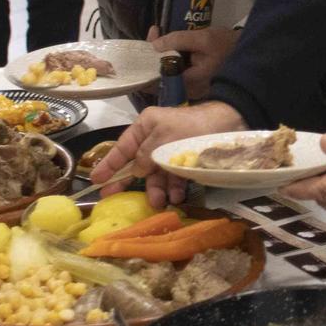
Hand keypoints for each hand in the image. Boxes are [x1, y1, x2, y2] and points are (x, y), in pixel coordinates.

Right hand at [90, 102, 246, 206]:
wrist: (229, 123)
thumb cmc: (192, 126)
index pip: (122, 147)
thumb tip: (134, 171)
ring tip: (159, 203)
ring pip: (158, 174)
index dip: (109, 165)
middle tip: (114, 200)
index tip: (96, 180)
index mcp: (145, 126)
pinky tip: (176, 198)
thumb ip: (146, 156)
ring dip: (157, 189)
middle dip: (130, 182)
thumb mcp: (163, 138)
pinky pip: (174, 177)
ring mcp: (170, 151)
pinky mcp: (185, 161)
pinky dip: (174, 188)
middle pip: (138, 164)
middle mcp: (155, 138)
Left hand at [148, 24, 238, 100]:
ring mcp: (193, 92)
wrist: (252, 56)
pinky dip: (173, 61)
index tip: (149, 39)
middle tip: (155, 34)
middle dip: (154, 56)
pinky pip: (178, 75)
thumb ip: (178, 40)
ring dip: (163, 57)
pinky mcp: (197, 87)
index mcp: (190, 83)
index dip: (149, 60)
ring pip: (169, 76)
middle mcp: (189, 92)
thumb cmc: (229, 47)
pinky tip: (171, 47)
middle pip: (162, 76)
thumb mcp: (204, 38)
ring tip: (160, 37)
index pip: (159, 76)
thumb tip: (154, 45)